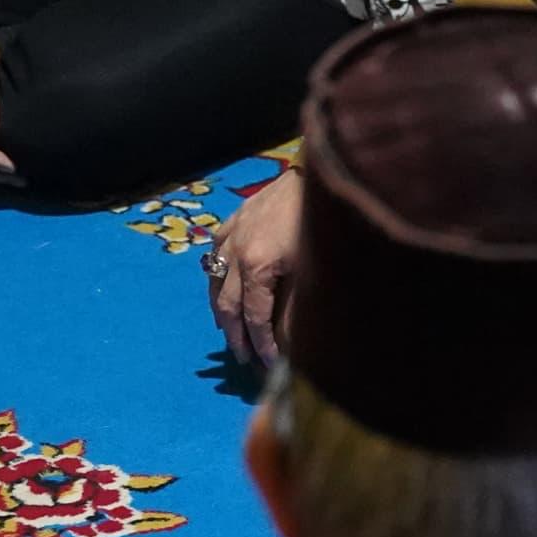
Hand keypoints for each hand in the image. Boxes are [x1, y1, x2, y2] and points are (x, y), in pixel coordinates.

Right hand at [206, 167, 306, 366]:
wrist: (319, 172)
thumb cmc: (321, 221)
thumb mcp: (315, 267)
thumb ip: (299, 304)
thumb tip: (296, 339)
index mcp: (257, 266)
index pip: (254, 318)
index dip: (260, 345)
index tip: (268, 364)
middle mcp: (236, 252)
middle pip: (227, 305)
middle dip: (235, 336)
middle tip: (243, 359)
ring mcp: (231, 233)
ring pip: (215, 281)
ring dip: (221, 310)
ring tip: (230, 332)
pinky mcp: (234, 218)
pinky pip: (216, 253)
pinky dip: (217, 275)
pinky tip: (223, 288)